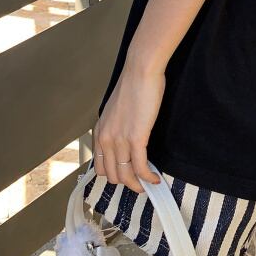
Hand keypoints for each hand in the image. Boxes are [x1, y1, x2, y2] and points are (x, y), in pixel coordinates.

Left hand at [93, 64, 164, 191]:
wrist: (141, 71)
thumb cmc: (133, 85)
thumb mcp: (117, 110)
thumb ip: (117, 127)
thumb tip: (127, 140)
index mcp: (100, 132)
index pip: (100, 167)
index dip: (115, 175)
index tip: (127, 176)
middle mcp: (106, 139)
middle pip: (112, 175)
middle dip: (127, 182)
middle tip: (140, 182)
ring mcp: (119, 140)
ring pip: (125, 175)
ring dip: (138, 184)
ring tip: (148, 184)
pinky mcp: (136, 138)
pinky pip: (140, 167)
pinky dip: (148, 177)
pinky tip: (155, 178)